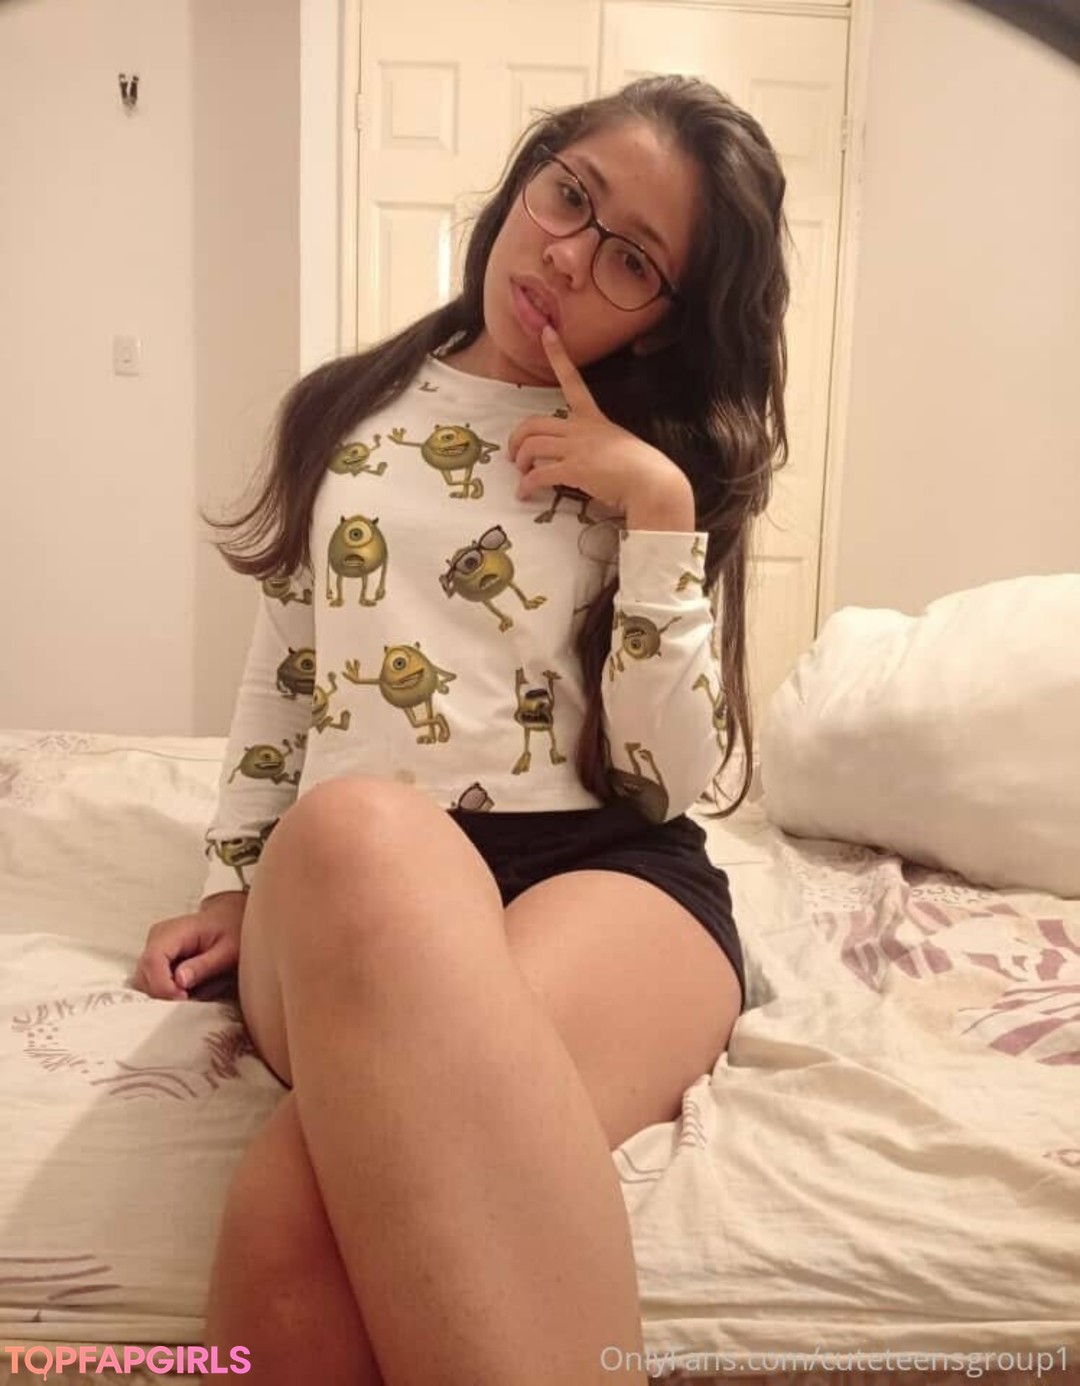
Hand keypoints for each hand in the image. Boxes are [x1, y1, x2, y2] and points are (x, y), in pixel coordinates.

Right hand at [132, 892, 245, 1001]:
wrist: (230, 919)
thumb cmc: (232, 932)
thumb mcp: (228, 950)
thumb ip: (204, 966)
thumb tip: (179, 981)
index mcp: (173, 931)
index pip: (153, 961)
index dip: (163, 985)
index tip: (184, 997)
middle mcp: (157, 938)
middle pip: (144, 975)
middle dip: (166, 992)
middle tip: (193, 995)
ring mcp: (154, 948)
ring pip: (145, 982)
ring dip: (168, 992)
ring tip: (196, 987)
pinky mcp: (156, 959)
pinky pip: (153, 982)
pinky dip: (169, 990)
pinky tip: (190, 985)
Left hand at [507, 326, 693, 526]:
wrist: (652, 483)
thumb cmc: (640, 468)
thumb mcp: (618, 445)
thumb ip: (598, 445)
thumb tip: (587, 459)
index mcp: (593, 418)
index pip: (573, 380)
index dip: (558, 355)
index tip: (546, 332)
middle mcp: (582, 429)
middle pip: (534, 423)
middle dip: (517, 438)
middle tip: (514, 455)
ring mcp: (578, 448)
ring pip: (532, 446)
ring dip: (520, 460)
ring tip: (521, 473)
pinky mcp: (575, 469)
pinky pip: (539, 475)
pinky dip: (527, 485)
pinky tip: (525, 493)